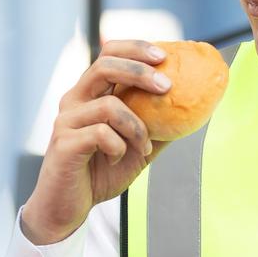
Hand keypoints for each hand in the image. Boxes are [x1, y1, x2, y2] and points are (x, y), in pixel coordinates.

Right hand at [20, 41, 173, 244]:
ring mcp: (66, 120)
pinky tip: (118, 159)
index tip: (164, 56)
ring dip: (138, 128)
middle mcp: (74, 100)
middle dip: (140, 71)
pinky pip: (102, 134)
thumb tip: (193, 112)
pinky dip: (120, 148)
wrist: (68, 207)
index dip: (136, 49)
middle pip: (105, 66)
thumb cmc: (100, 174)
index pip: (108, 54)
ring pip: (110, 106)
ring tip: (144, 147)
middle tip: (167, 86)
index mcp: (89, 94)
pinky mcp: (64, 143)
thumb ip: (158, 128)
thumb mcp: (137, 148)